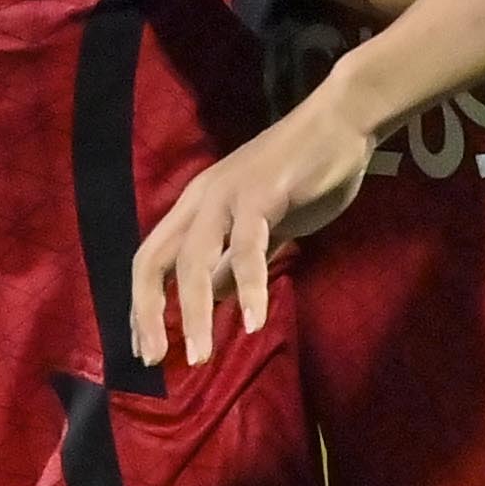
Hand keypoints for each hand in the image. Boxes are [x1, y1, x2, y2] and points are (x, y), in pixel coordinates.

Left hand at [127, 82, 385, 370]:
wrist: (341, 124)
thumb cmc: (303, 175)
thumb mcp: (260, 225)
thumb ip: (234, 260)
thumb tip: (216, 297)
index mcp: (195, 207)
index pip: (151, 260)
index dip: (144, 306)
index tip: (150, 350)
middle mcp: (200, 200)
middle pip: (154, 261)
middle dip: (149, 314)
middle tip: (157, 361)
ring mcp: (228, 196)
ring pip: (194, 261)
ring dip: (195, 313)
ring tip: (200, 356)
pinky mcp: (262, 195)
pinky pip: (248, 248)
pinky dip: (250, 287)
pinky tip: (253, 322)